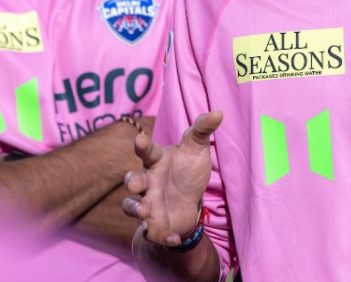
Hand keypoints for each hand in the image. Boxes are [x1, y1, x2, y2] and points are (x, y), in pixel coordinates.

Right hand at [122, 111, 222, 246]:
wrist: (191, 199)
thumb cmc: (188, 168)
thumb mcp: (197, 148)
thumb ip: (203, 129)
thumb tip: (218, 112)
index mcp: (157, 160)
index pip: (147, 151)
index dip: (142, 145)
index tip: (140, 139)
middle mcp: (148, 181)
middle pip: (132, 180)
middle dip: (131, 182)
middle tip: (136, 184)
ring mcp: (149, 203)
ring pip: (132, 206)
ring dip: (135, 209)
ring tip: (144, 212)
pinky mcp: (154, 223)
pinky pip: (151, 232)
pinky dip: (161, 236)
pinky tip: (174, 238)